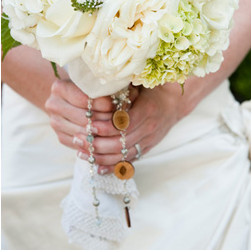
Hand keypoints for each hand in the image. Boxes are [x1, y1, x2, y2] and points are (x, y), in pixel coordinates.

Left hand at [45, 79, 186, 173]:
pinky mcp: (146, 149)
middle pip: (121, 143)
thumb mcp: (137, 84)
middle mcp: (149, 128)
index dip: (105, 127)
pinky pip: (129, 162)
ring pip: (123, 155)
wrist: (174, 102)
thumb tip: (95, 85)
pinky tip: (97, 167)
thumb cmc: (149, 89)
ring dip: (101, 156)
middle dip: (98, 143)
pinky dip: (113, 166)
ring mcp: (148, 141)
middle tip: (78, 139)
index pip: (123, 124)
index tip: (88, 125)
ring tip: (81, 153)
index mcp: (147, 110)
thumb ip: (120, 88)